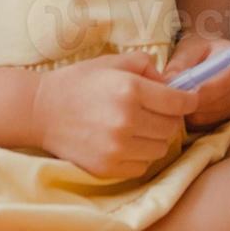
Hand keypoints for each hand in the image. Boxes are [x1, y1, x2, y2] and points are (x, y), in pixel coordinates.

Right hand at [31, 52, 198, 179]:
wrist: (40, 111)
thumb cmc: (78, 82)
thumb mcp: (112, 62)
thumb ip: (145, 66)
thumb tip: (169, 83)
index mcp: (130, 90)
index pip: (178, 102)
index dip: (188, 99)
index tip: (189, 99)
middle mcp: (126, 121)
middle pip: (172, 126)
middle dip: (170, 117)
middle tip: (158, 112)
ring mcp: (117, 148)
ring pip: (160, 148)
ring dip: (156, 138)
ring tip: (141, 127)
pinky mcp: (107, 168)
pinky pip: (142, 165)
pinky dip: (140, 155)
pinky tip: (127, 142)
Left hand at [161, 34, 229, 129]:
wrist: (212, 52)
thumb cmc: (199, 47)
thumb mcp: (187, 49)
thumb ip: (179, 64)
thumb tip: (169, 82)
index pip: (224, 82)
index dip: (203, 92)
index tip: (182, 95)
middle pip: (220, 102)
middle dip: (194, 104)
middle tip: (171, 101)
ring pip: (214, 115)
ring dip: (193, 112)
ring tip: (176, 102)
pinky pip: (212, 122)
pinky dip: (196, 118)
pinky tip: (185, 107)